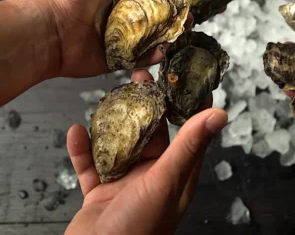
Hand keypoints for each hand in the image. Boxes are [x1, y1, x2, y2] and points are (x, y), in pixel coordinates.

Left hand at [37, 0, 184, 77]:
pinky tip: (167, 47)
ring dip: (174, 28)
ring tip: (188, 25)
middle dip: (181, 3)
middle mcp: (124, 7)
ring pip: (158, 29)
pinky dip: (157, 52)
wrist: (49, 32)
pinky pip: (144, 54)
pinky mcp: (120, 55)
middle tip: (199, 3)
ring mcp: (124, 32)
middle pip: (161, 3)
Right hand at [65, 69, 227, 234]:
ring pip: (120, 146)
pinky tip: (75, 132)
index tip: (185, 75)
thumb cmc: (137, 230)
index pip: (189, 132)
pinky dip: (83, 150)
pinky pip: (91, 166)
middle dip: (146, 105)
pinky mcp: (100, 196)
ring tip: (107, 96)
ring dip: (112, 124)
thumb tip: (219, 113)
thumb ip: (188, 146)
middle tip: (138, 77)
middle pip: (152, 134)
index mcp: (177, 176)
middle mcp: (153, 178)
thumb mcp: (165, 182)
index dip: (189, 104)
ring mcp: (126, 187)